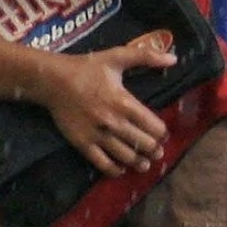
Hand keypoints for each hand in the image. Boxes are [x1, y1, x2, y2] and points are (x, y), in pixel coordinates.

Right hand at [43, 32, 177, 177]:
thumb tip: (173, 59)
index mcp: (124, 102)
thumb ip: (146, 56)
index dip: (162, 133)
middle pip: (144, 144)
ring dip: (139, 163)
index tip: (161, 133)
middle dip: (154, 149)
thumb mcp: (116, 56)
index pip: (154, 127)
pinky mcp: (83, 144)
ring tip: (143, 163)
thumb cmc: (86, 67)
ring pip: (127, 157)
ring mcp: (98, 135)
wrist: (53, 80)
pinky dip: (116, 170)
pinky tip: (121, 168)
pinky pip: (104, 164)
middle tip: (156, 151)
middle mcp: (114, 122)